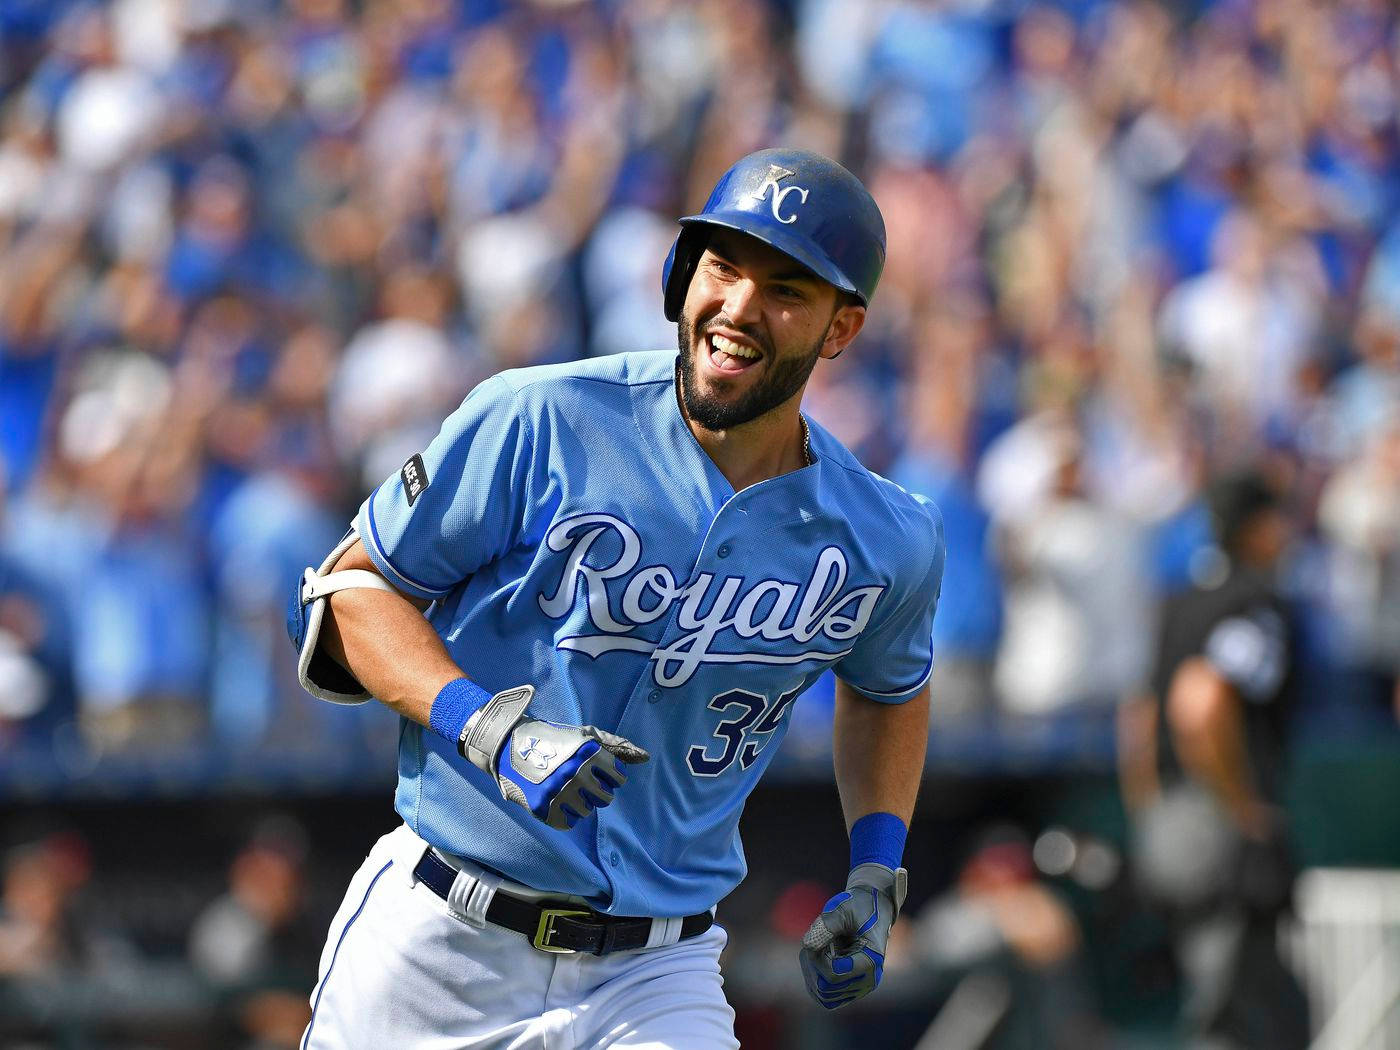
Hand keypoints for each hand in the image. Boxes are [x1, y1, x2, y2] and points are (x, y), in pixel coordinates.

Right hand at [458, 686, 647, 829]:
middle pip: (605, 799)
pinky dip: (564, 815)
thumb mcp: (586, 735)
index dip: (608, 775)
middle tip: (582, 783)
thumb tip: (646, 758)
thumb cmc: (554, 738)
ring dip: (580, 803)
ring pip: (587, 812)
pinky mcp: (544, 807)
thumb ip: (617, 746)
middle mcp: (576, 773)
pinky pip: (568, 823)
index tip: (596, 771)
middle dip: (597, 792)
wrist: (509, 744)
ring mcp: (559, 792)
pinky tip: (557, 800)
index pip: (618, 779)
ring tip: (567, 790)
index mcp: (589, 753)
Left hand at [799, 863, 906, 1009]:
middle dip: (812, 964)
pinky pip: (826, 997)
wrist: (873, 909)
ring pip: (823, 996)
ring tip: (818, 947)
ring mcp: (859, 988)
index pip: (832, 974)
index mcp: (871, 962)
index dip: (816, 957)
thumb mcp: (843, 909)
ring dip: (811, 972)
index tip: (818, 935)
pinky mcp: (850, 989)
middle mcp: (867, 981)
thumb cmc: (858, 907)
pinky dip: (814, 980)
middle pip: (825, 988)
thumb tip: (808, 946)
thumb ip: (827, 925)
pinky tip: (816, 958)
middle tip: (817, 939)